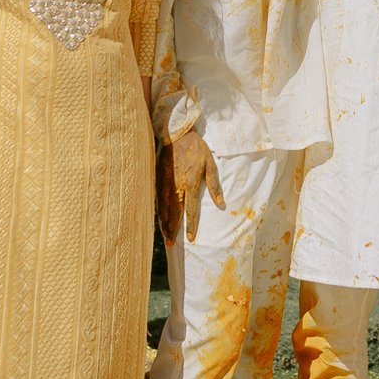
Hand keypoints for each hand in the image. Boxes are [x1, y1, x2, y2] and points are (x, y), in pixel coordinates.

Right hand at [157, 129, 223, 243]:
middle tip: (171, 244)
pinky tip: (158, 218)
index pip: (191, 209)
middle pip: (174, 212)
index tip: (191, 239)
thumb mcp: (210, 163)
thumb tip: (220, 202)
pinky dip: (158, 210)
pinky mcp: (158, 178)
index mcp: (191, 183)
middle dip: (172, 229)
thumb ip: (214, 184)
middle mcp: (177, 186)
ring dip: (164, 223)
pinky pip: (157, 198)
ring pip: (164, 207)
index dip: (191, 225)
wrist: (177, 134)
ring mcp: (166, 183)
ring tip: (164, 236)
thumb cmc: (196, 149)